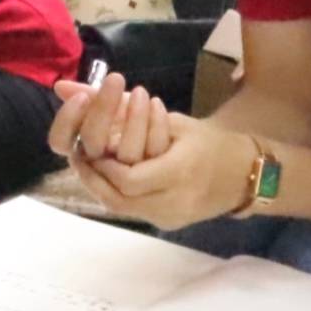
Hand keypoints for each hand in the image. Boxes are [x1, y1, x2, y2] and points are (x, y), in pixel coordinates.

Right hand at [47, 72, 170, 163]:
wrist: (175, 152)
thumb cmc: (136, 128)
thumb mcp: (112, 110)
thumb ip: (88, 98)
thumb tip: (60, 86)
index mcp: (81, 151)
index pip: (59, 142)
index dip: (67, 120)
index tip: (82, 96)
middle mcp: (99, 166)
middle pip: (92, 142)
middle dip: (103, 107)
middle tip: (116, 78)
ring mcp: (127, 174)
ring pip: (126, 152)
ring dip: (134, 115)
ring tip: (141, 90)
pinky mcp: (156, 175)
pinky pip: (154, 151)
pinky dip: (156, 123)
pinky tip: (157, 102)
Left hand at [82, 112, 258, 231]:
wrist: (247, 174)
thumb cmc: (208, 140)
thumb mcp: (169, 116)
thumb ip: (115, 105)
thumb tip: (62, 86)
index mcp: (182, 170)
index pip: (127, 177)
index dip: (102, 163)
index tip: (88, 142)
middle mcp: (175, 201)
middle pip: (117, 198)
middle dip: (93, 175)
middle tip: (81, 152)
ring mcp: (171, 217)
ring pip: (120, 208)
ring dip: (99, 184)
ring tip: (89, 161)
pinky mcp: (168, 224)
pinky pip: (132, 210)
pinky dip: (114, 192)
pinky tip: (107, 175)